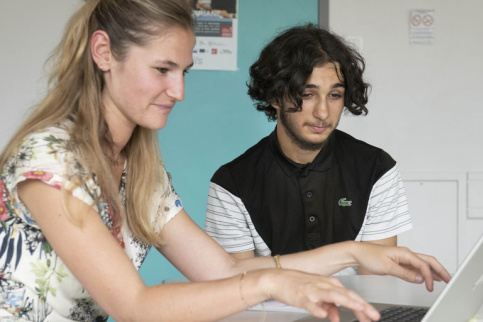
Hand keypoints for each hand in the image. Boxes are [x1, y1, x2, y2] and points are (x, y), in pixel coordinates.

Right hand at [258, 269, 380, 321]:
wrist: (277, 280)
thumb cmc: (297, 286)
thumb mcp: (317, 295)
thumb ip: (329, 305)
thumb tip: (337, 316)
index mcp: (330, 284)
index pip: (351, 295)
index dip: (363, 306)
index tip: (374, 316)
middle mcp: (324, 285)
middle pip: (347, 295)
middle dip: (362, 306)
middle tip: (374, 316)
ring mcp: (313, 290)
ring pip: (332, 295)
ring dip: (346, 302)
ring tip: (358, 308)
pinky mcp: (301, 296)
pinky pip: (311, 304)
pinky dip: (317, 309)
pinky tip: (323, 315)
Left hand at [352, 243, 450, 290]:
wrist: (359, 252)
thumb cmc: (369, 256)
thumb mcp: (386, 267)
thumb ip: (404, 273)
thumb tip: (419, 278)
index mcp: (405, 253)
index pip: (423, 265)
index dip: (429, 276)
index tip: (430, 287)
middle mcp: (406, 253)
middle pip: (428, 261)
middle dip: (440, 270)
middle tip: (449, 279)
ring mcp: (403, 257)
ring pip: (423, 263)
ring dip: (434, 270)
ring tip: (444, 279)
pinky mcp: (400, 261)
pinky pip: (416, 266)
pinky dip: (425, 271)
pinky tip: (428, 277)